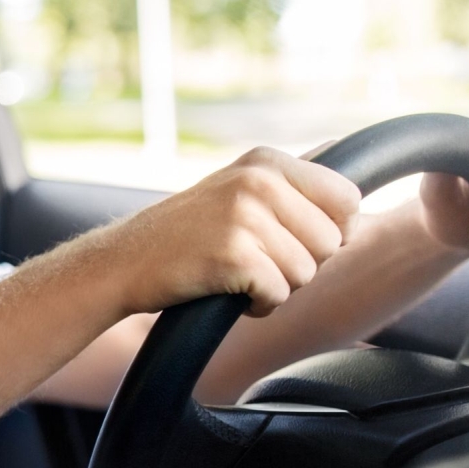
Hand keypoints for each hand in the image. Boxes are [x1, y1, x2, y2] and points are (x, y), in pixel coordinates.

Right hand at [94, 146, 360, 316]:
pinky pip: (278, 294)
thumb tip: (346, 164)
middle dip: (299, 264)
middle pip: (331, 242)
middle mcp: (258, 181)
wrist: (122, 263)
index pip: (347, 199)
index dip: (327, 232)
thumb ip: (289, 183)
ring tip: (235, 275)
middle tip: (252, 261)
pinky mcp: (233, 254)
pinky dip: (257, 306)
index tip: (288, 240)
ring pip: (307, 272)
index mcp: (266, 161)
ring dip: (276, 287)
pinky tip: (225, 291)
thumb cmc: (185, 236)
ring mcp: (244, 216)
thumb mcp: (236, 189)